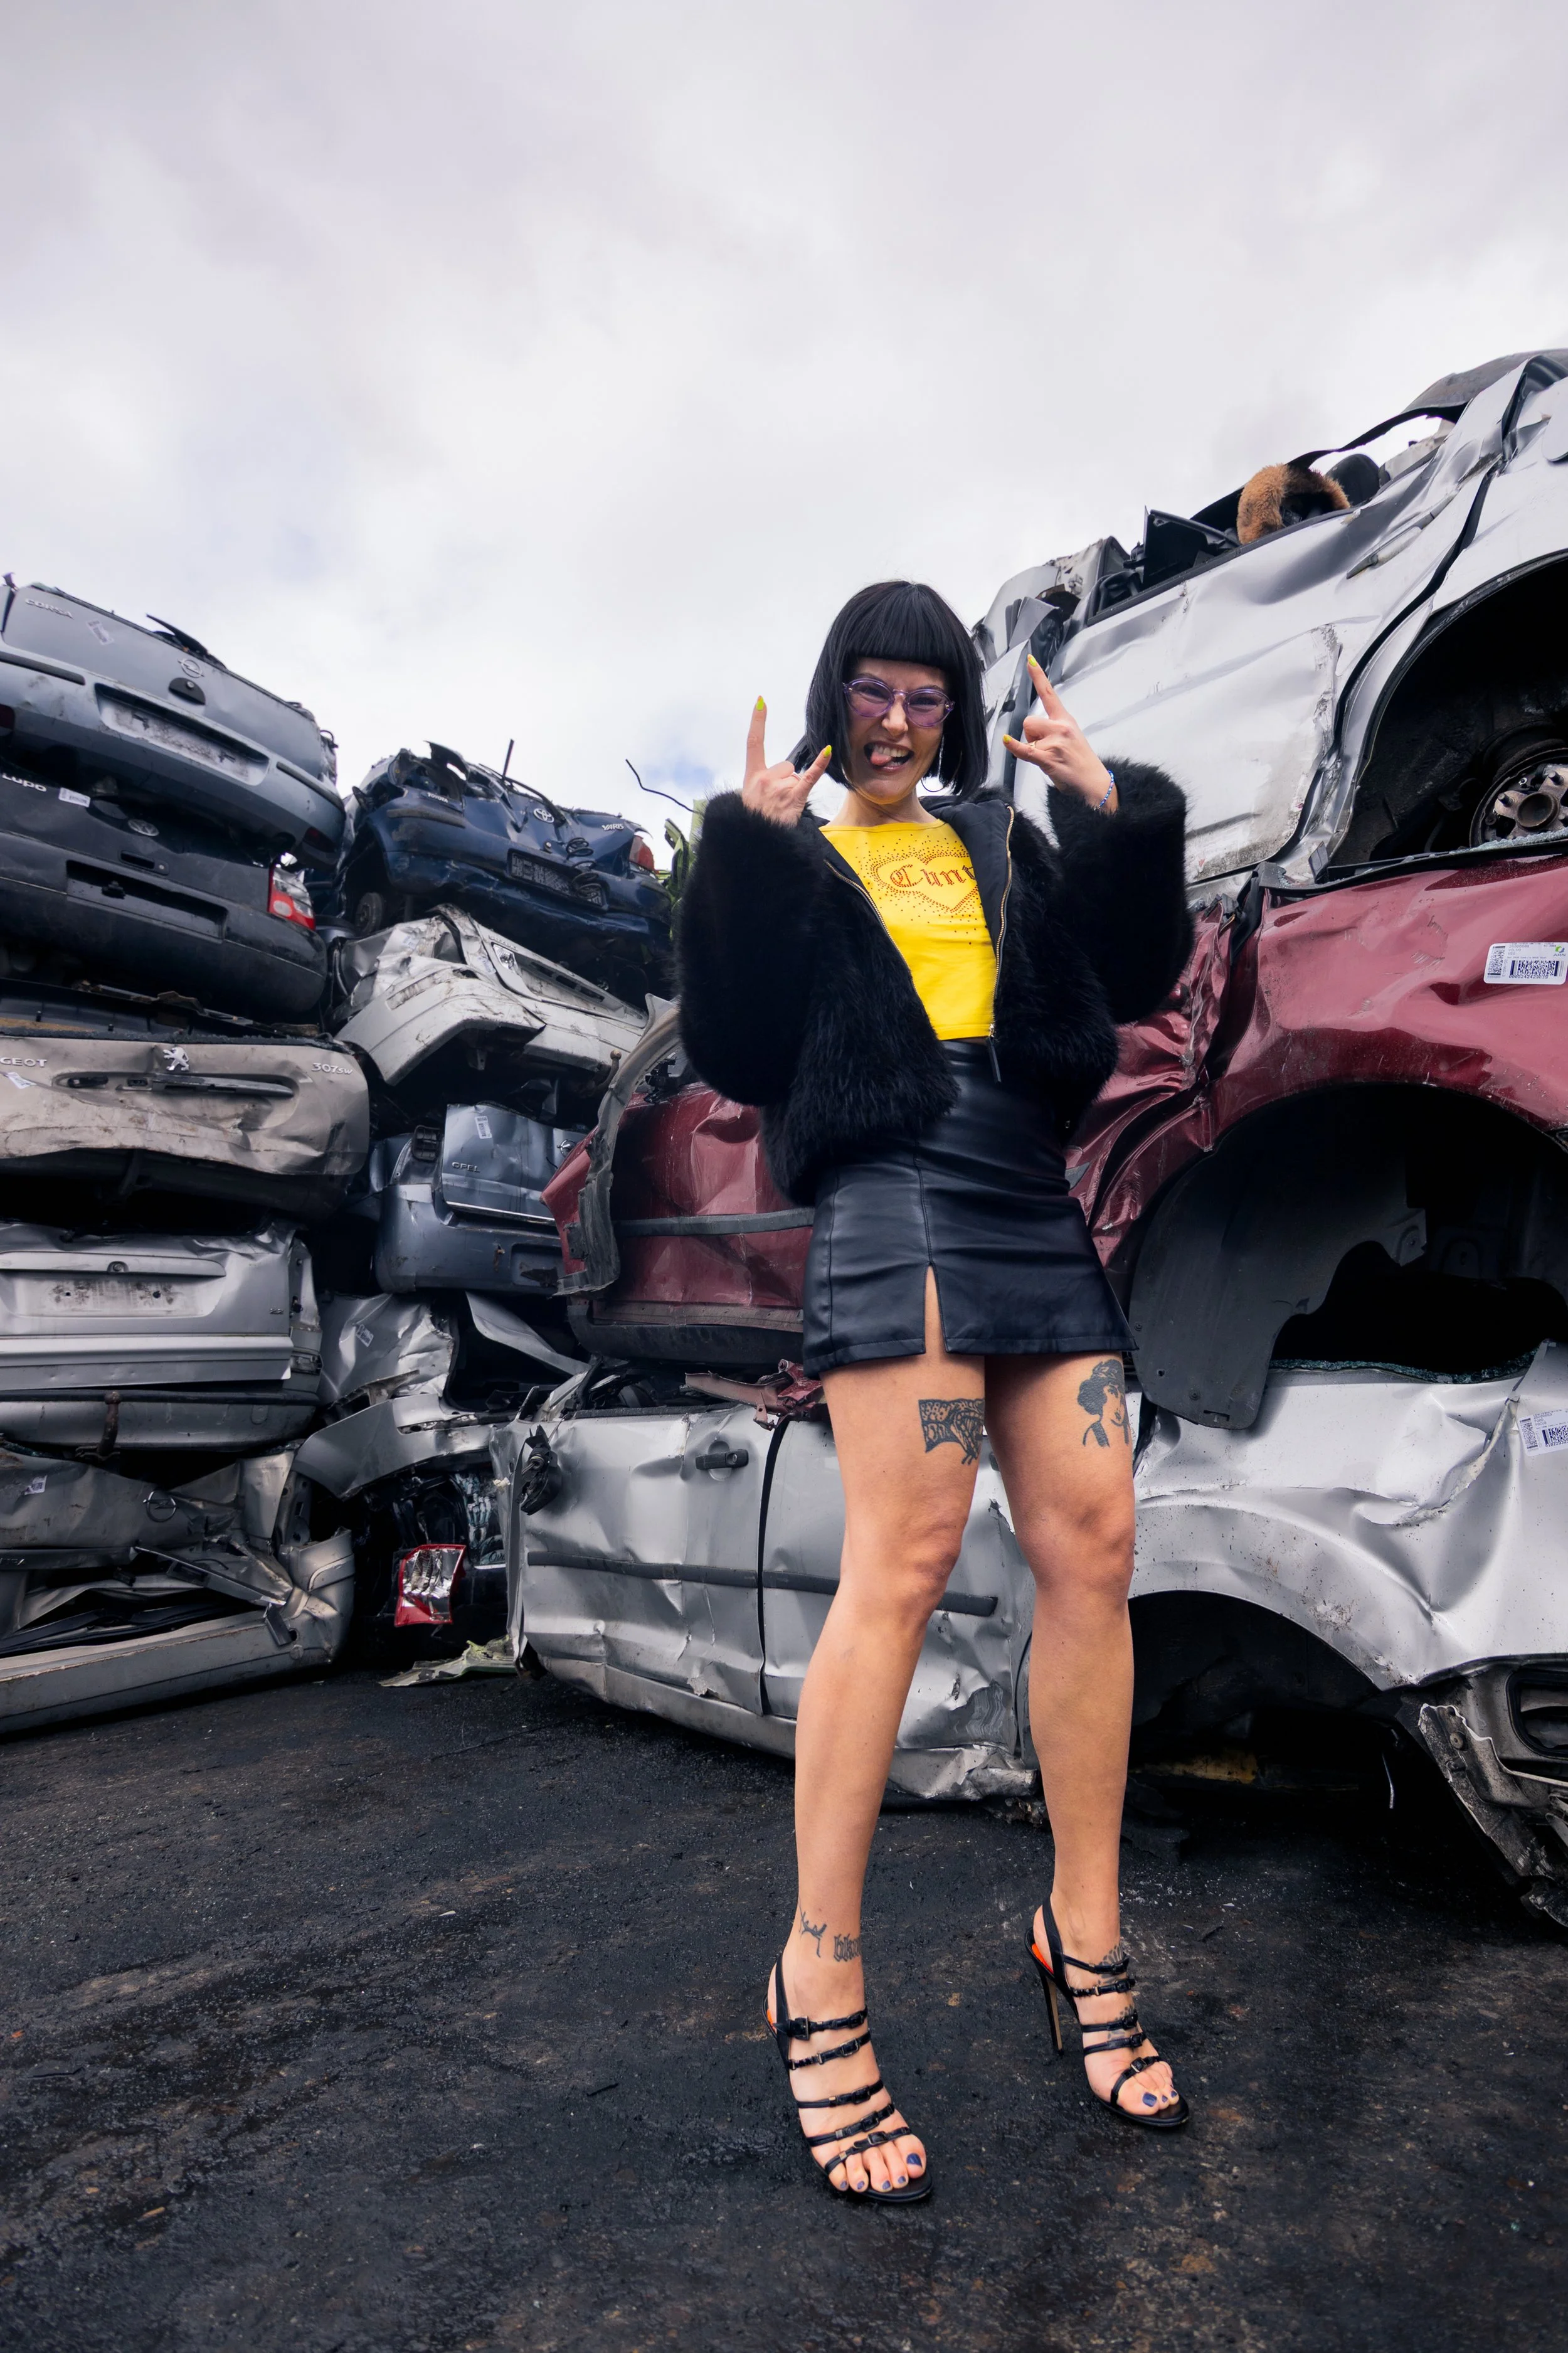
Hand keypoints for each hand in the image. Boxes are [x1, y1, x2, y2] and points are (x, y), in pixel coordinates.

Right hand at [741, 697, 831, 826]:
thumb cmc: (754, 823)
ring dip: (793, 791)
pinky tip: (828, 751)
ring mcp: (779, 788)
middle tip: (776, 803)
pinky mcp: (794, 798)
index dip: (757, 721)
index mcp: (752, 777)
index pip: (754, 742)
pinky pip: (809, 777)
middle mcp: (764, 779)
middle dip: (785, 781)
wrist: (756, 843)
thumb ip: (763, 783)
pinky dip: (819, 765)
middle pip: (786, 766)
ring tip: (783, 810)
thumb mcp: (748, 800)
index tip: (762, 701)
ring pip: (795, 777)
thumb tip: (786, 775)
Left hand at [1003, 655, 1116, 810]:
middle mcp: (1061, 727)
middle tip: (1045, 748)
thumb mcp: (1071, 737)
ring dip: (1032, 746)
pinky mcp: (1049, 758)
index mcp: (1065, 720)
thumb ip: (1052, 729)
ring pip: (1028, 736)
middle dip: (1030, 734)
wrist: (1094, 782)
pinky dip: (1015, 747)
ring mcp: (1055, 742)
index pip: (1049, 694)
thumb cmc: (1080, 761)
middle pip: (1029, 720)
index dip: (1038, 676)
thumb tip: (1033, 732)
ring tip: (1048, 758)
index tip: (1029, 660)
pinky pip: (1026, 750)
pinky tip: (1006, 741)